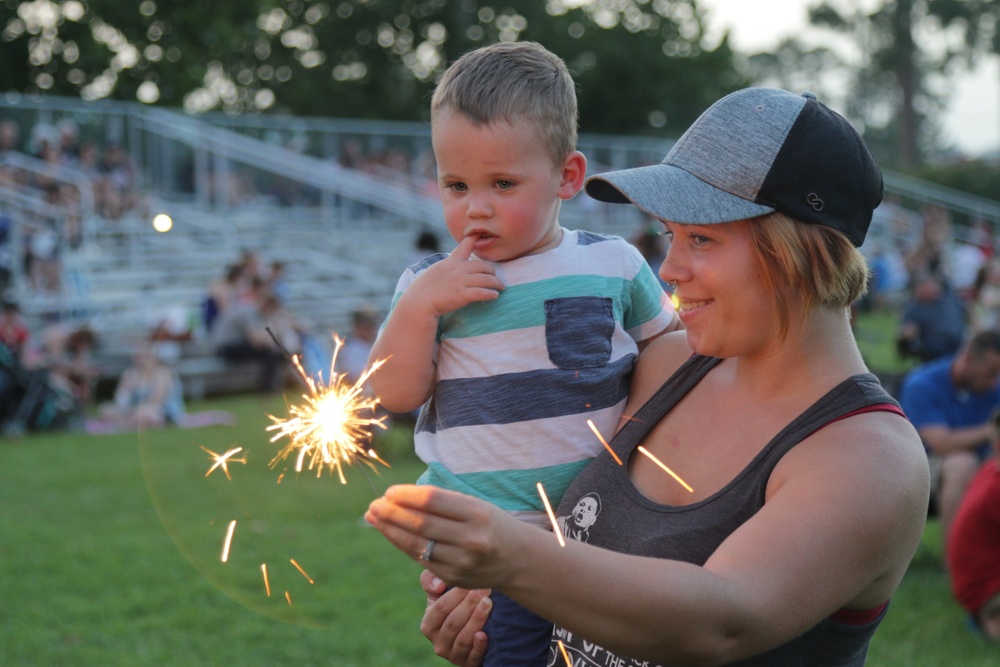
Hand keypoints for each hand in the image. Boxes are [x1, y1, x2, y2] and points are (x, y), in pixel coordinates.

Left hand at [365, 484, 519, 588]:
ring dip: (390, 529)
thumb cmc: (489, 523)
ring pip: (416, 544)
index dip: (406, 495)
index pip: (433, 501)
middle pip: (421, 524)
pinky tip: (390, 532)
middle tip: (374, 504)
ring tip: (374, 517)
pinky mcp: (453, 577)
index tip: (389, 491)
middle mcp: (471, 539)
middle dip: (392, 513)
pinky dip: (401, 544)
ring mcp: (462, 562)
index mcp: (478, 513)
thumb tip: (396, 497)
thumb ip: (440, 502)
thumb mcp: (474, 505)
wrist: (516, 559)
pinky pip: (420, 558)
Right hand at [405, 235, 504, 317]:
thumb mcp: (437, 269)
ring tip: (501, 288)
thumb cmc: (425, 288)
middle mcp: (458, 269)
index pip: (465, 245)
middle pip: (483, 266)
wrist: (419, 301)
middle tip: (496, 278)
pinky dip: (490, 294)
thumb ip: (450, 263)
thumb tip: (456, 255)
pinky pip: (481, 293)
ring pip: (486, 279)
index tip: (481, 234)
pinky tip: (494, 296)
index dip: (475, 239)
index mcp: (452, 261)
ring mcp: (460, 282)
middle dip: (492, 272)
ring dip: (496, 284)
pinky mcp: (461, 295)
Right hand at [419, 570, 490, 666]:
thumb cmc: (452, 607)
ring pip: (464, 638)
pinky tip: (484, 634)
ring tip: (488, 603)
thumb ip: (430, 581)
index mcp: (428, 625)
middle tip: (485, 590)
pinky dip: (479, 645)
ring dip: (477, 619)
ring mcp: (453, 655)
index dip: (456, 594)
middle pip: (453, 622)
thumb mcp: (438, 595)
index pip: (440, 608)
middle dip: (470, 604)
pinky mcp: (469, 663)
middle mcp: (438, 643)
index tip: (471, 582)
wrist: (467, 632)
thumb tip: (438, 585)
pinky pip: (473, 656)